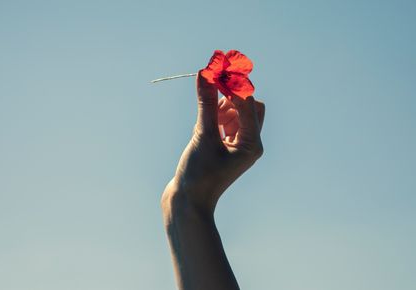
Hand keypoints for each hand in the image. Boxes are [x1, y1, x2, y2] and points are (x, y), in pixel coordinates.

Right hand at [162, 71, 264, 215]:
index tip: (216, 71)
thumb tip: (205, 74)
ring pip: (234, 114)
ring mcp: (236, 146)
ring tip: (203, 116)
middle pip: (247, 107)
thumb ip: (206, 103)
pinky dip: (213, 118)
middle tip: (210, 86)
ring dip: (220, 107)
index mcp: (252, 144)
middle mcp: (249, 144)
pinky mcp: (223, 147)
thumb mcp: (203, 135)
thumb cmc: (199, 174)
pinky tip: (201, 125)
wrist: (187, 202)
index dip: (234, 86)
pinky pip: (223, 124)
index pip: (249, 104)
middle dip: (229, 97)